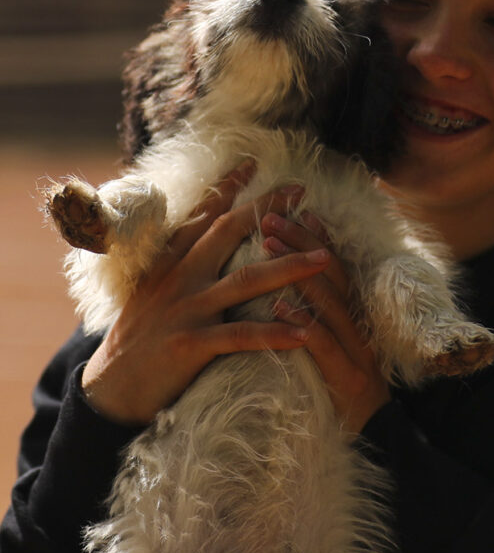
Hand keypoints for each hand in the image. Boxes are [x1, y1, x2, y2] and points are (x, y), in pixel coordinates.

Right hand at [82, 162, 328, 425]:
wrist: (108, 390)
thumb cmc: (138, 340)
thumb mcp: (152, 291)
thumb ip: (178, 265)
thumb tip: (203, 241)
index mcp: (171, 262)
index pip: (202, 215)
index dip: (228, 187)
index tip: (253, 163)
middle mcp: (180, 278)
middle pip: (230, 232)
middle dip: (269, 209)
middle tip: (302, 190)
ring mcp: (187, 309)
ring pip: (247, 280)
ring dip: (290, 266)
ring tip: (325, 257)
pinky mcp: (191, 345)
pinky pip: (241, 336)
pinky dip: (274, 333)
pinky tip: (305, 333)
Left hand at [261, 208, 390, 433]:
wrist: (376, 445)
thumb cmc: (341, 397)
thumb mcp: (334, 351)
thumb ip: (320, 320)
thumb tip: (287, 289)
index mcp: (355, 317)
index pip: (334, 266)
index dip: (313, 236)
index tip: (290, 209)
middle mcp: (359, 326)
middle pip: (331, 273)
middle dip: (299, 240)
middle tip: (268, 216)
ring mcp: (357, 352)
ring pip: (329, 301)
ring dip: (296, 271)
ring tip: (267, 246)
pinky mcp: (348, 379)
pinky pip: (324, 346)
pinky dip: (302, 325)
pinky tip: (279, 309)